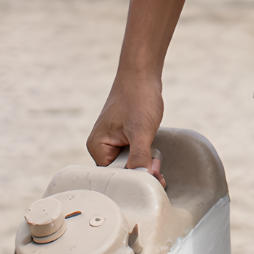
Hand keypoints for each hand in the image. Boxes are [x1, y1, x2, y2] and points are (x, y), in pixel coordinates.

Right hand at [87, 71, 166, 186]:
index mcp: (97, 147)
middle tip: (156, 166)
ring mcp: (113, 142)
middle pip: (123, 173)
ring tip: (155, 155)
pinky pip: (135, 155)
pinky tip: (153, 150)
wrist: (142, 75)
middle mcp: (101, 147)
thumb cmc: (138, 97)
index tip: (152, 175)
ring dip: (145, 163)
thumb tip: (145, 179)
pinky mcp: (124, 138)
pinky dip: (145, 155)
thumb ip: (140, 157)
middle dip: (141, 171)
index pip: (113, 177)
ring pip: (131, 164)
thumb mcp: (140, 131)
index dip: (134, 178)